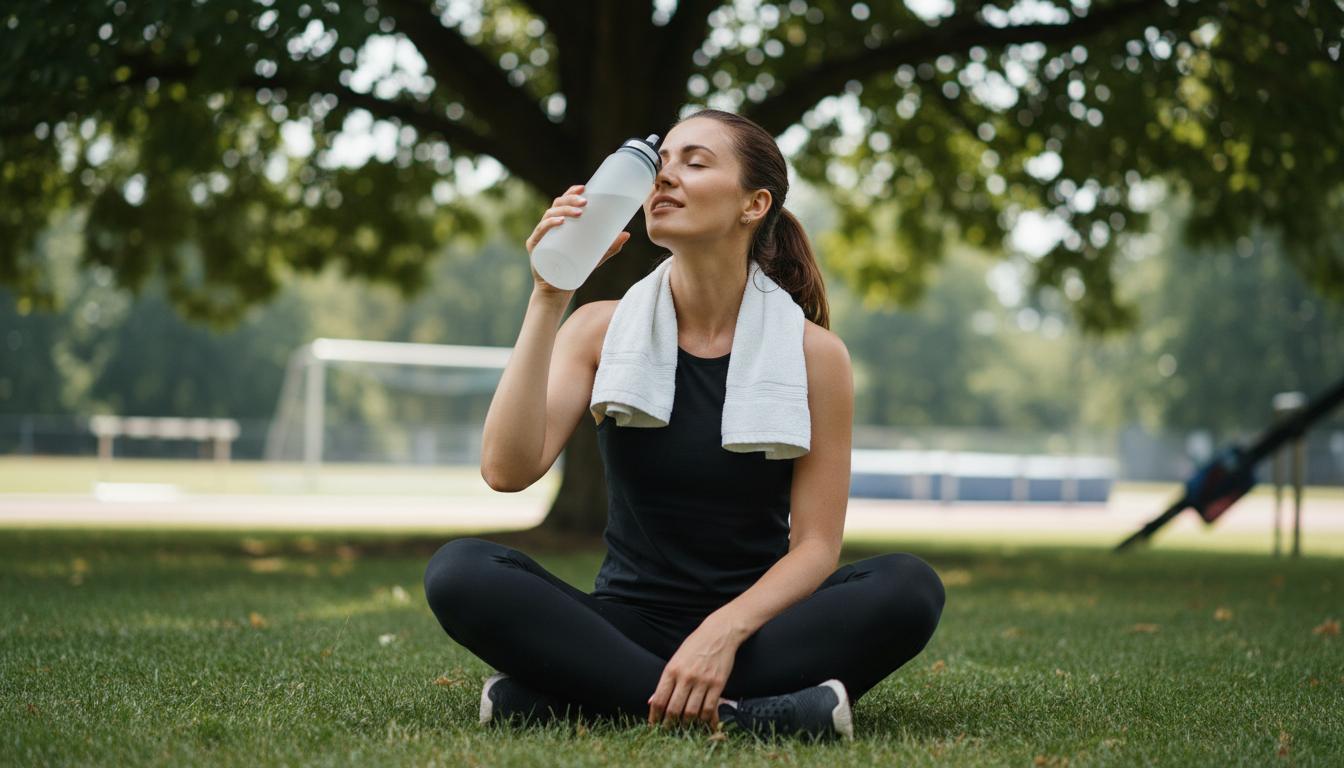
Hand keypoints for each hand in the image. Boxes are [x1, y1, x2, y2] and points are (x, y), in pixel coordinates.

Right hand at [526, 184, 631, 297]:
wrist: (558, 290)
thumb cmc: (575, 269)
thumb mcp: (595, 256)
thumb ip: (609, 246)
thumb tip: (627, 234)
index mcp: (559, 224)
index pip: (563, 202)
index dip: (571, 192)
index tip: (584, 187)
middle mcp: (548, 226)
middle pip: (556, 205)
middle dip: (570, 200)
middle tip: (585, 203)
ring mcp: (540, 236)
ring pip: (549, 215)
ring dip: (564, 211)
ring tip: (579, 213)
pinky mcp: (535, 248)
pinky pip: (541, 232)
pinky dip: (549, 225)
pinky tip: (560, 222)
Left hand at [647, 615, 740, 730]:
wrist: (719, 633)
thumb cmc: (695, 645)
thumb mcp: (675, 659)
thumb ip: (665, 681)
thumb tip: (652, 701)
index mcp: (671, 670)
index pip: (659, 699)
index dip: (655, 716)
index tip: (653, 725)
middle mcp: (686, 677)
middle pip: (674, 709)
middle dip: (669, 723)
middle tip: (668, 729)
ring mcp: (702, 681)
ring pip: (692, 712)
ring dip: (687, 723)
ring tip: (684, 726)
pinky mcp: (718, 684)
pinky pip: (710, 709)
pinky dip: (705, 719)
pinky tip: (702, 722)